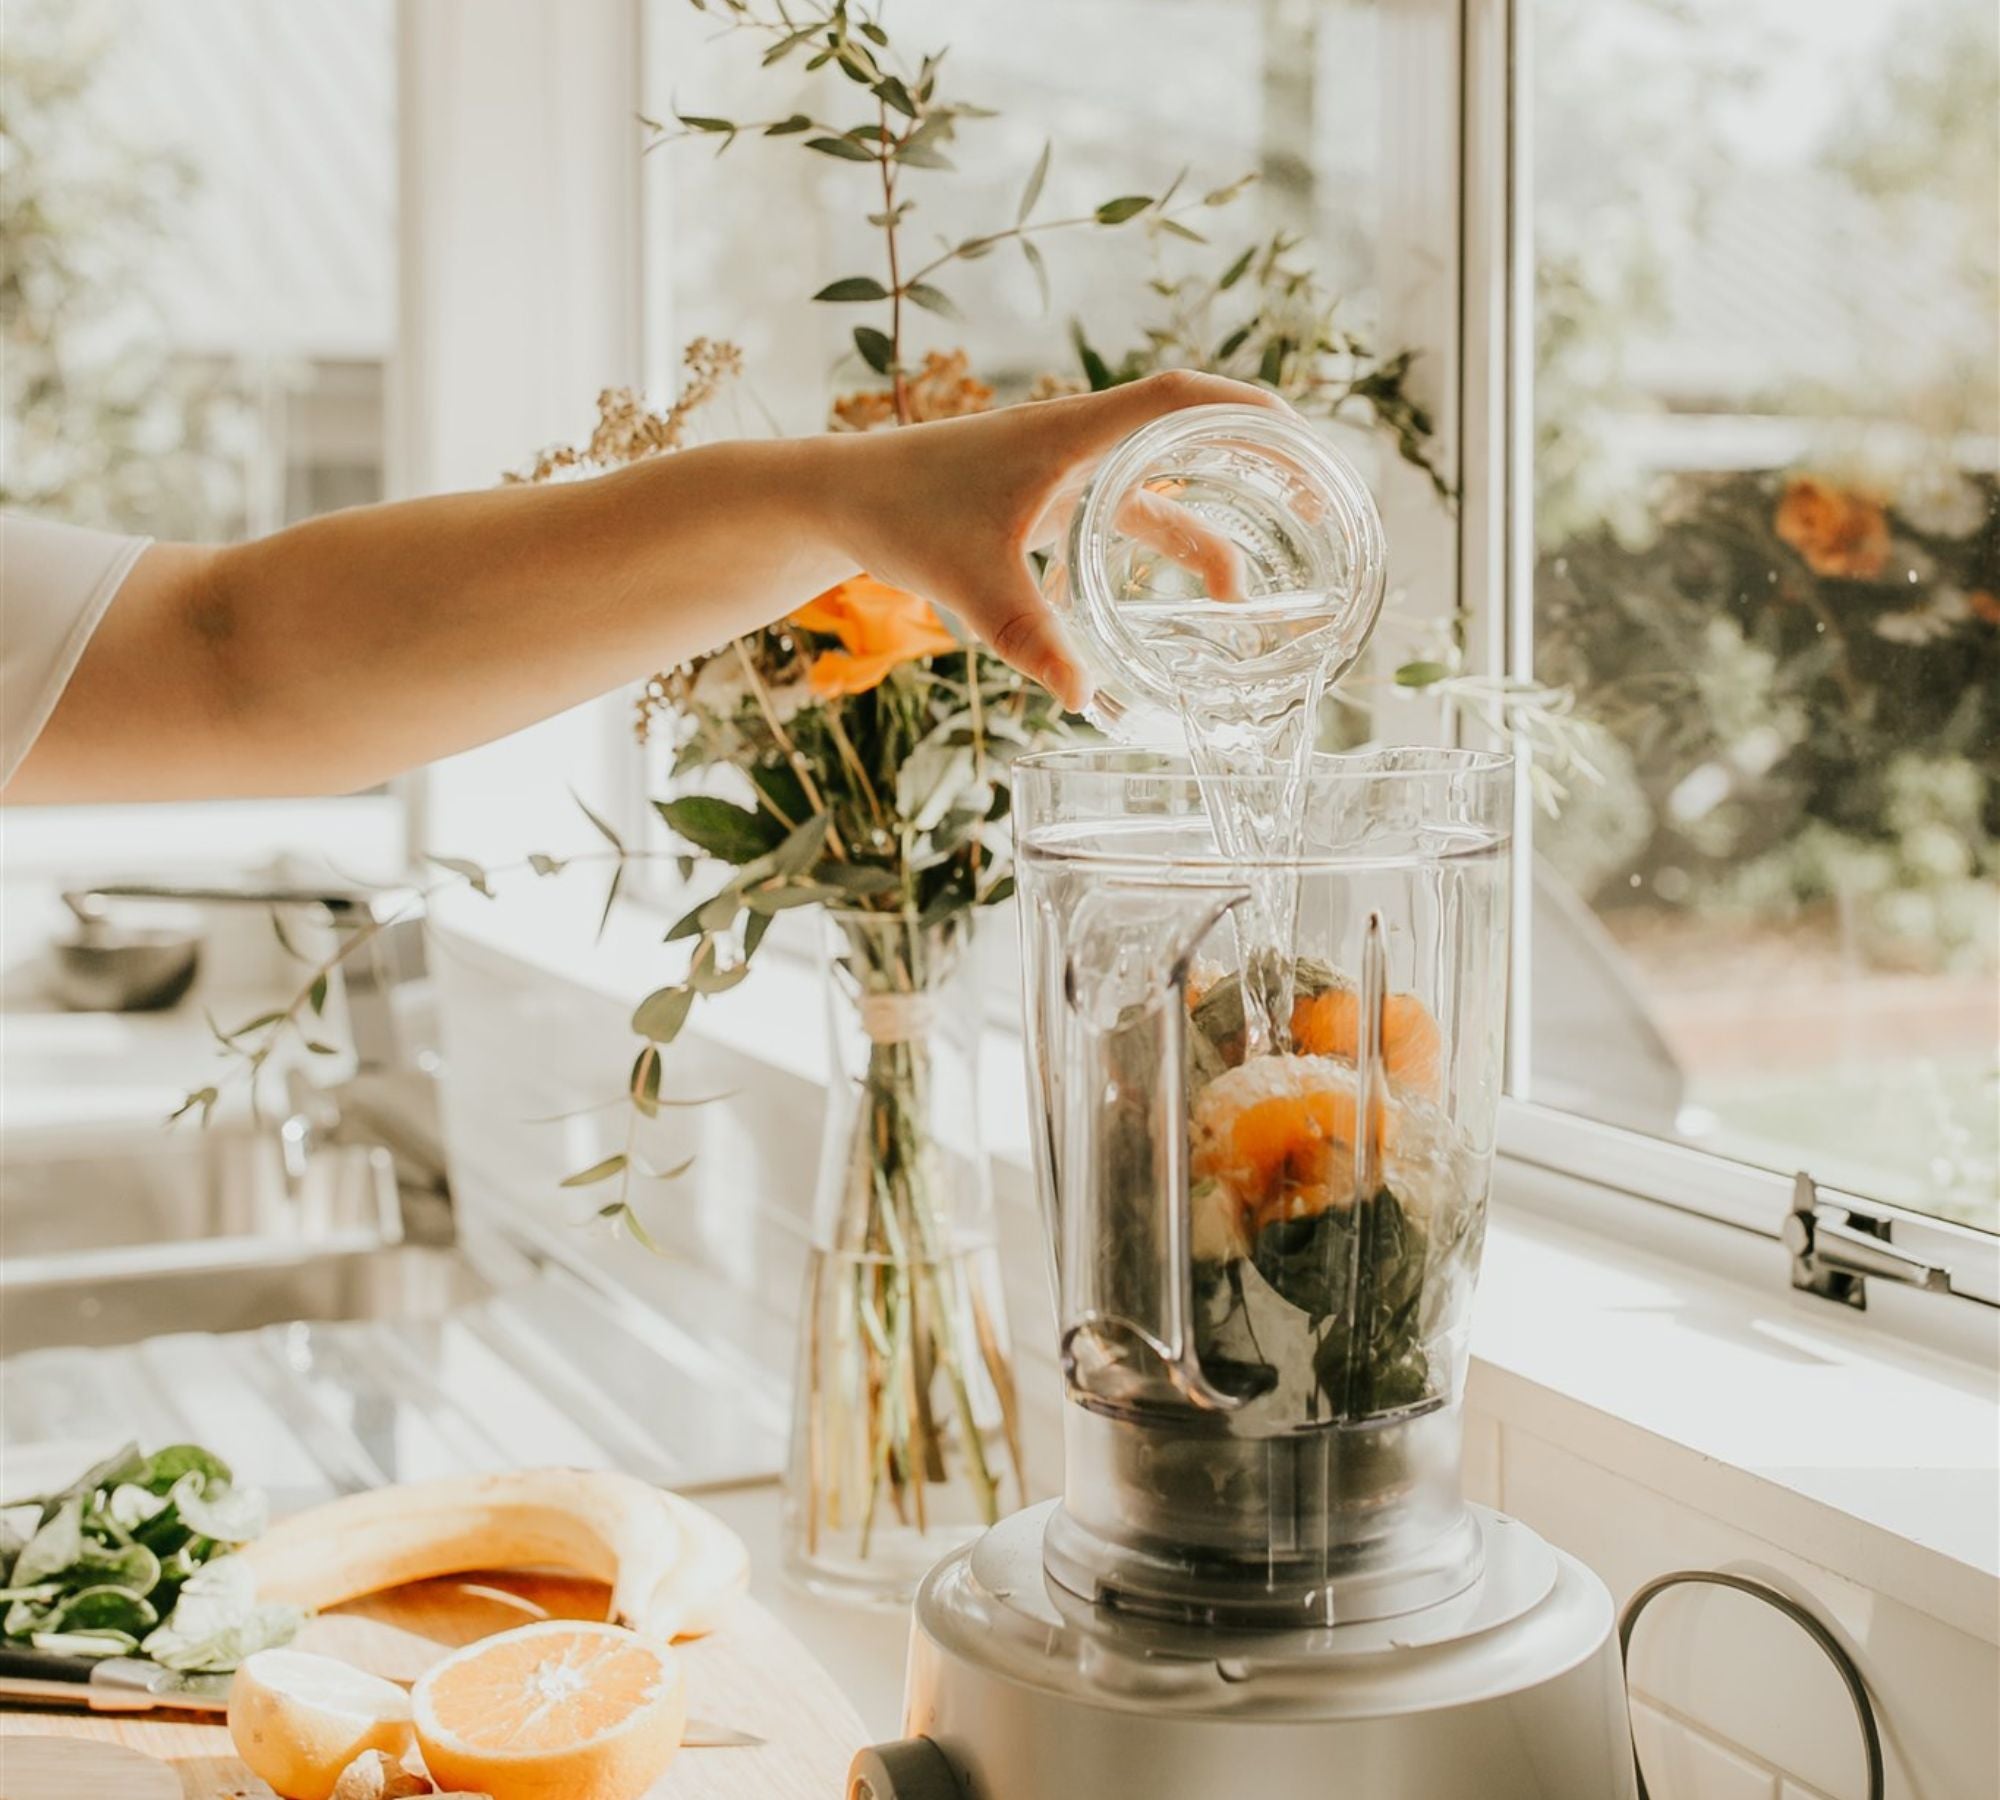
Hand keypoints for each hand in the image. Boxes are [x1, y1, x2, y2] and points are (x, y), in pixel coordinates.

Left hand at [808, 370, 1288, 709]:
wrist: (842, 497)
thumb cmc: (901, 514)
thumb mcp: (971, 581)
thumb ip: (1029, 638)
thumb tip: (1081, 699)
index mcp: (1071, 436)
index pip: (1178, 399)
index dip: (1244, 408)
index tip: (1299, 434)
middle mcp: (1076, 445)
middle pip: (1188, 441)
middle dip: (1254, 470)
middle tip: (1312, 507)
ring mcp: (1062, 474)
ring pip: (1156, 492)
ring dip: (1204, 534)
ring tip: (1243, 598)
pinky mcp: (1045, 502)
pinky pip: (1122, 516)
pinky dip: (1155, 548)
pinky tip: (1173, 603)